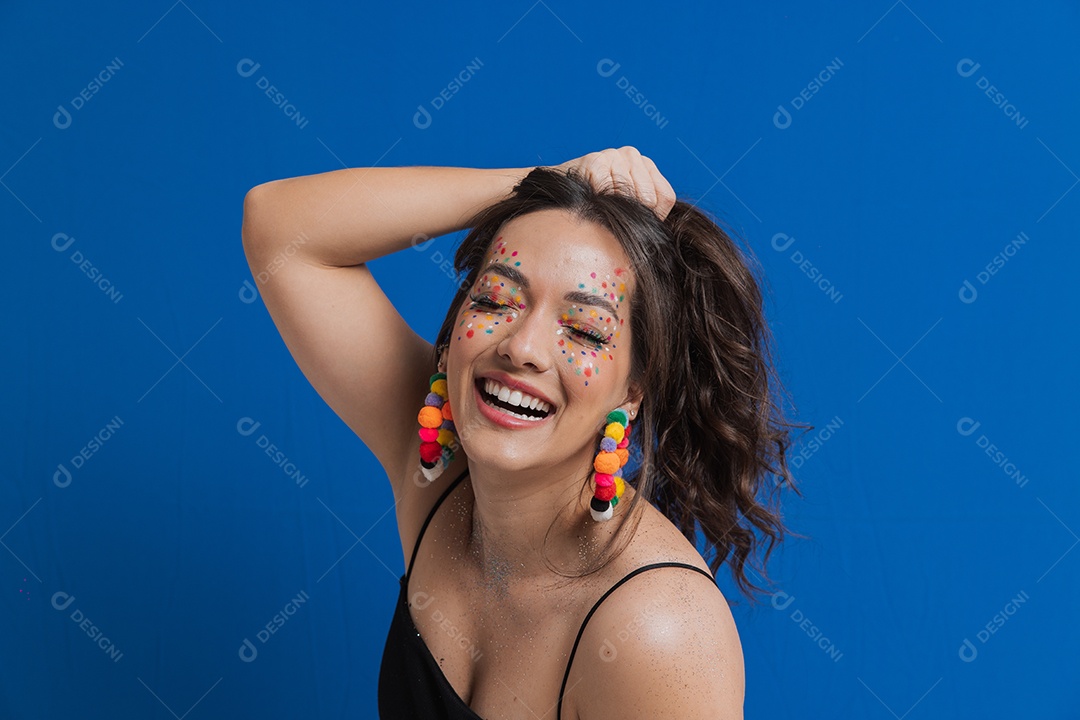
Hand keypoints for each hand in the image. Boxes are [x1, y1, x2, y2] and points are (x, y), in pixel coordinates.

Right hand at [552, 146, 676, 220]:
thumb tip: (662, 234)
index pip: (665, 197)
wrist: (559, 195)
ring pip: (627, 196)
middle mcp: (633, 156)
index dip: (653, 217)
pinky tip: (590, 199)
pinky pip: (606, 191)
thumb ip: (648, 214)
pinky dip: (598, 203)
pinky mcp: (595, 159)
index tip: (636, 222)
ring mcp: (614, 155)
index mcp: (646, 166)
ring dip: (612, 209)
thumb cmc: (596, 204)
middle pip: (648, 198)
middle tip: (614, 215)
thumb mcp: (627, 206)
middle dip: (632, 214)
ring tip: (601, 206)